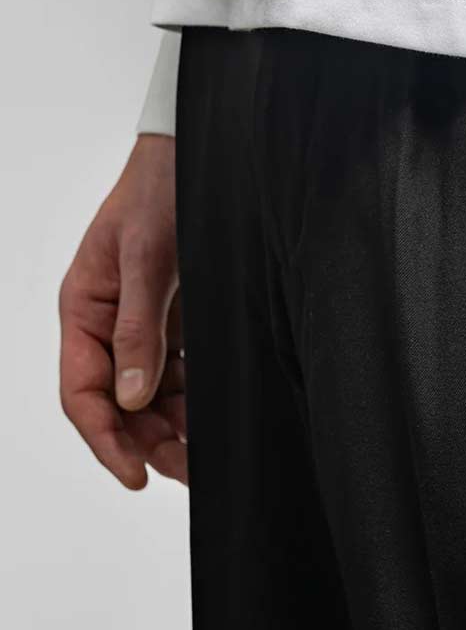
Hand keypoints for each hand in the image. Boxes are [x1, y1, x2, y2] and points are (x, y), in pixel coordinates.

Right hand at [59, 134, 185, 488]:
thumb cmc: (161, 190)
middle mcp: (110, 323)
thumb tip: (131, 397)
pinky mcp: (180, 320)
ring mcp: (146, 324)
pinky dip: (197, 398)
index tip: (135, 475)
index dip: (106, 439)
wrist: (201, 154)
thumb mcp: (147, 257)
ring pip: (153, 395)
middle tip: (190, 472)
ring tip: (208, 453)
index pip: (83, 392)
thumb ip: (139, 328)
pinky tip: (218, 415)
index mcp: (84, 309)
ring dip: (176, 427)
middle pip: (120, 403)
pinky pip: (182, 373)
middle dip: (150, 442)